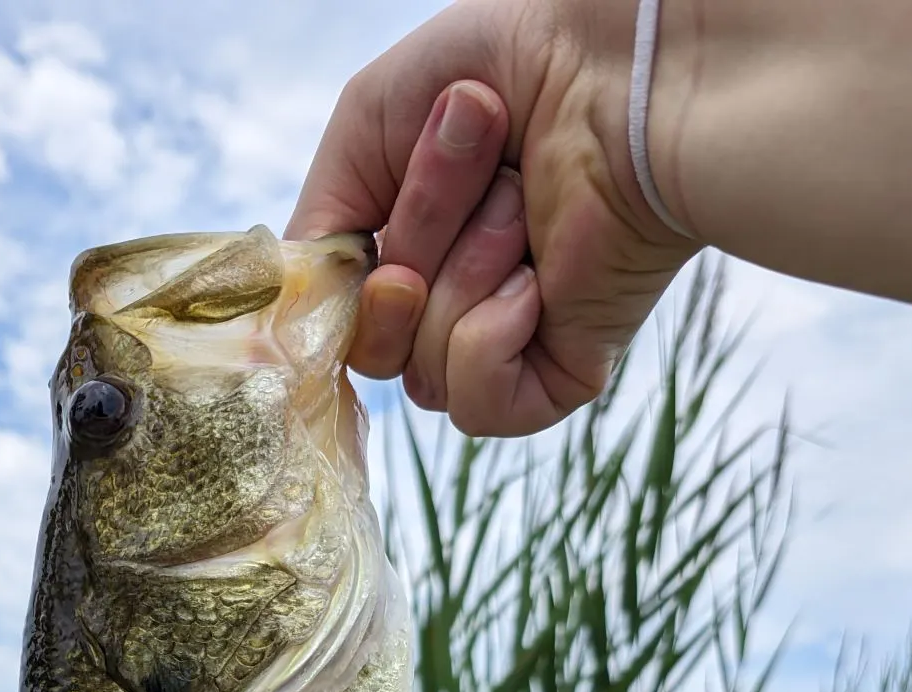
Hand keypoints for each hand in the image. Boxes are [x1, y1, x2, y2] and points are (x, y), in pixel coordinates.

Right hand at [285, 0, 697, 436]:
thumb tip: (295, 321)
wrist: (616, 66)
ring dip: (464, 269)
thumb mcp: (364, 128)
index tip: (366, 235)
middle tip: (477, 145)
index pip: (337, 327)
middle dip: (416, 239)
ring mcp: (501, 345)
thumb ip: (315, 229)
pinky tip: (536, 280)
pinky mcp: (556, 376)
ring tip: (522, 197)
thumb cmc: (504, 68)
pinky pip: (477, 406)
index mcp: (405, 255)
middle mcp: (449, 306)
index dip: (341, 296)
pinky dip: (491, 337)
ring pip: (422, 372)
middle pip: (375, 346)